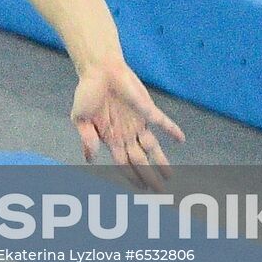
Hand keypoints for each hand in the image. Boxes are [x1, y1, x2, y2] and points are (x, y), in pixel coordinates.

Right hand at [70, 59, 184, 190]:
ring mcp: (138, 123)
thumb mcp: (80, 118)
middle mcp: (126, 134)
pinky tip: (181, 139)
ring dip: (161, 162)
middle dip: (148, 176)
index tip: (140, 189)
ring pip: (152, 147)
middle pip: (140, 161)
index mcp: (111, 138)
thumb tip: (89, 160)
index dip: (132, 176)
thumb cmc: (88, 93)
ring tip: (170, 177)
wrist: (99, 69)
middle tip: (158, 192)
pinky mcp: (147, 109)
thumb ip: (86, 139)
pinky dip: (171, 130)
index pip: (123, 163)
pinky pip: (162, 122)